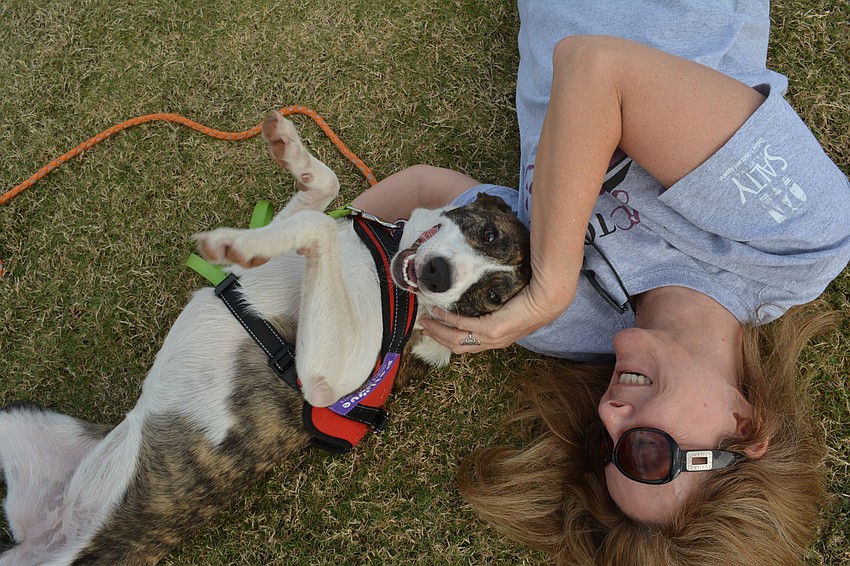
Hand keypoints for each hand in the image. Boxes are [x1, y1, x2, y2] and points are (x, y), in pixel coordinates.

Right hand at [420, 278, 571, 353]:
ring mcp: (492, 338)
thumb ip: (494, 304)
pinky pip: (463, 325)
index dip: (447, 338)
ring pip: (456, 340)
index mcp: (498, 338)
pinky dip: (447, 319)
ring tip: (425, 319)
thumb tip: (478, 289)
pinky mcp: (492, 329)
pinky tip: (437, 311)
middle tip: (422, 325)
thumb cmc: (533, 294)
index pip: (467, 344)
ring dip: (438, 331)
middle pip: (457, 346)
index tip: (433, 327)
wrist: (548, 295)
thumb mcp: (509, 303)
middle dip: (437, 337)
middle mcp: (494, 342)